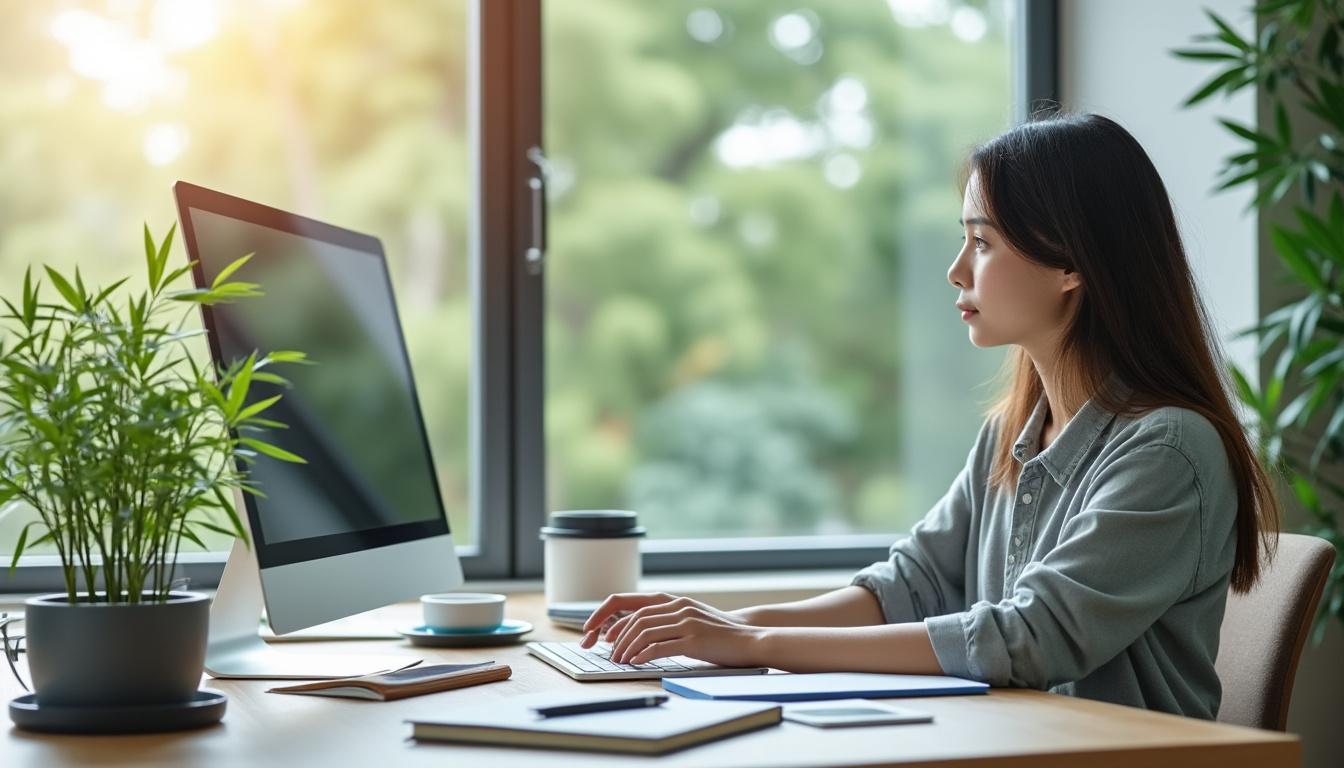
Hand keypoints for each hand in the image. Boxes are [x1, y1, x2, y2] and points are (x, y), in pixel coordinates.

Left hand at [578, 592, 765, 666]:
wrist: (749, 639)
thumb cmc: (718, 635)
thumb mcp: (691, 620)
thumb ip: (667, 621)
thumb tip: (637, 635)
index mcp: (675, 601)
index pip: (633, 605)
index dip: (611, 618)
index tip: (599, 633)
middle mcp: (679, 607)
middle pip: (636, 619)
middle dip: (616, 637)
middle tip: (608, 653)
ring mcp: (686, 622)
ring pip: (644, 632)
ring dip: (626, 647)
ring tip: (619, 661)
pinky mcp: (694, 640)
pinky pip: (660, 646)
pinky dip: (643, 655)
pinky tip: (636, 662)